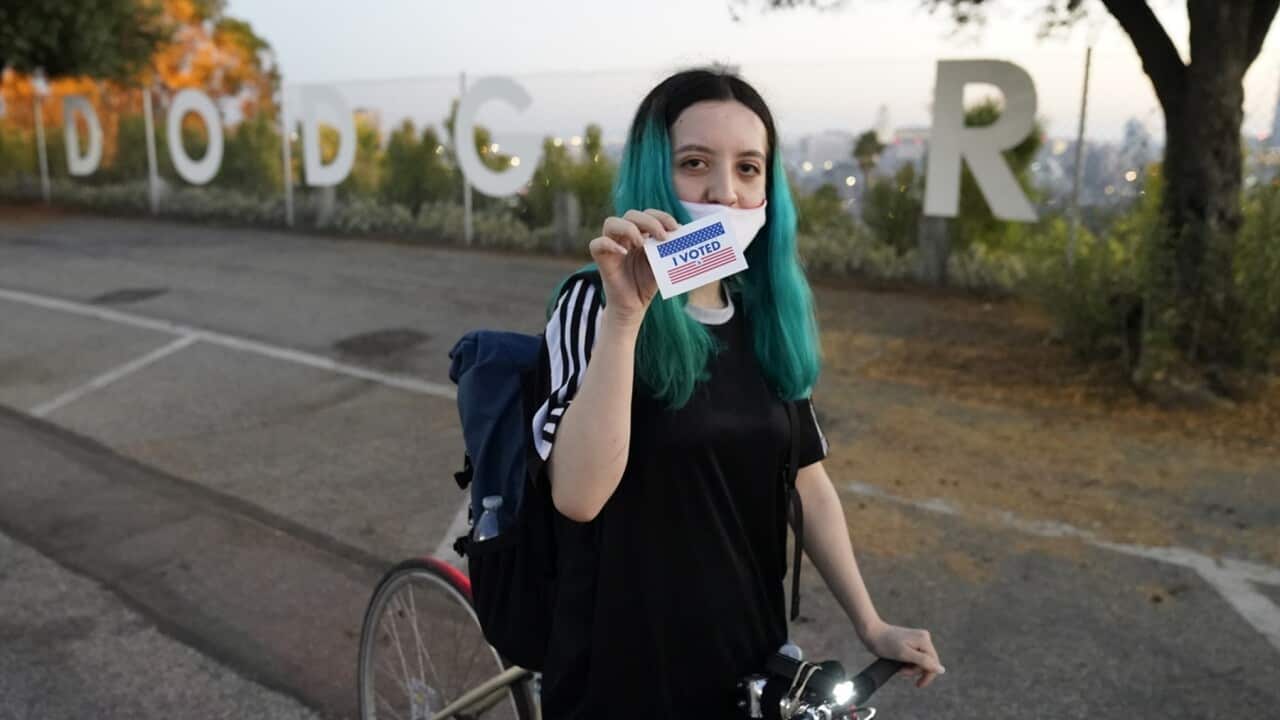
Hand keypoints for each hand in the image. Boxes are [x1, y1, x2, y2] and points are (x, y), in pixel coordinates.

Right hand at [588, 209, 677, 327]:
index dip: (661, 216)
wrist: (635, 306)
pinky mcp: (601, 259)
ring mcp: (611, 246)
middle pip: (631, 214)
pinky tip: (624, 252)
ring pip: (611, 222)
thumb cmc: (648, 282)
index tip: (676, 228)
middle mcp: (624, 236)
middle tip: (663, 237)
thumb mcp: (662, 263)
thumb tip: (682, 232)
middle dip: (649, 221)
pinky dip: (609, 244)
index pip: (647, 214)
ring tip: (641, 243)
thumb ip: (669, 248)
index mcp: (640, 233)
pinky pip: (596, 244)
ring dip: (628, 228)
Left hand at [859, 620, 944, 688]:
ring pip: (920, 661)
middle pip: (927, 663)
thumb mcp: (904, 654)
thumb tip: (942, 670)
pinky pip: (915, 657)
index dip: (927, 676)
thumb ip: (924, 661)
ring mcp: (918, 639)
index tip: (917, 685)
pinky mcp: (911, 641)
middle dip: (915, 671)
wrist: (871, 632)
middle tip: (900, 672)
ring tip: (898, 668)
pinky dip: (907, 663)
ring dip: (910, 668)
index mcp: (925, 640)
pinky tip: (899, 664)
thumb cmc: (885, 644)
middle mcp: (924, 638)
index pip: (933, 664)